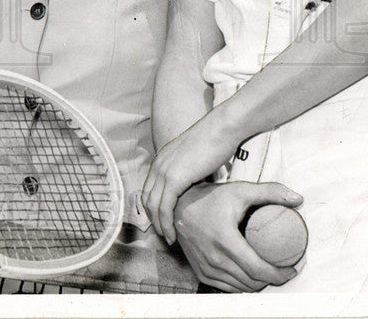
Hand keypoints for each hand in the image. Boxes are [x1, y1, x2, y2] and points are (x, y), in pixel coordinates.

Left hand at [144, 114, 239, 241]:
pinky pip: (164, 206)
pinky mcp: (174, 178)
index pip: (150, 189)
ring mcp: (164, 171)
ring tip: (169, 239)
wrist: (220, 129)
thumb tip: (200, 188)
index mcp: (162, 160)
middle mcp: (158, 165)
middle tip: (165, 234)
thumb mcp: (198, 160)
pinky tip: (173, 233)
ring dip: (160, 225)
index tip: (164, 222)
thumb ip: (193, 174)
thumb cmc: (216, 142)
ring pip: (154, 205)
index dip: (154, 208)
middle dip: (154, 219)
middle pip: (147, 198)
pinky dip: (166, 222)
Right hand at [173, 181, 303, 291]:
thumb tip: (298, 198)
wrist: (177, 207)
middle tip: (283, 269)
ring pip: (241, 288)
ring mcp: (206, 267)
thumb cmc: (210, 197)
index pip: (258, 269)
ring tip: (269, 272)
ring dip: (258, 284)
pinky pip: (228, 288)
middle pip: (252, 282)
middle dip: (273, 280)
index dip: (280, 274)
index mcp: (224, 239)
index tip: (292, 268)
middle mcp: (213, 257)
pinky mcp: (201, 272)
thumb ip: (269, 192)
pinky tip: (251, 277)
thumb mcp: (239, 191)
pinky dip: (242, 286)